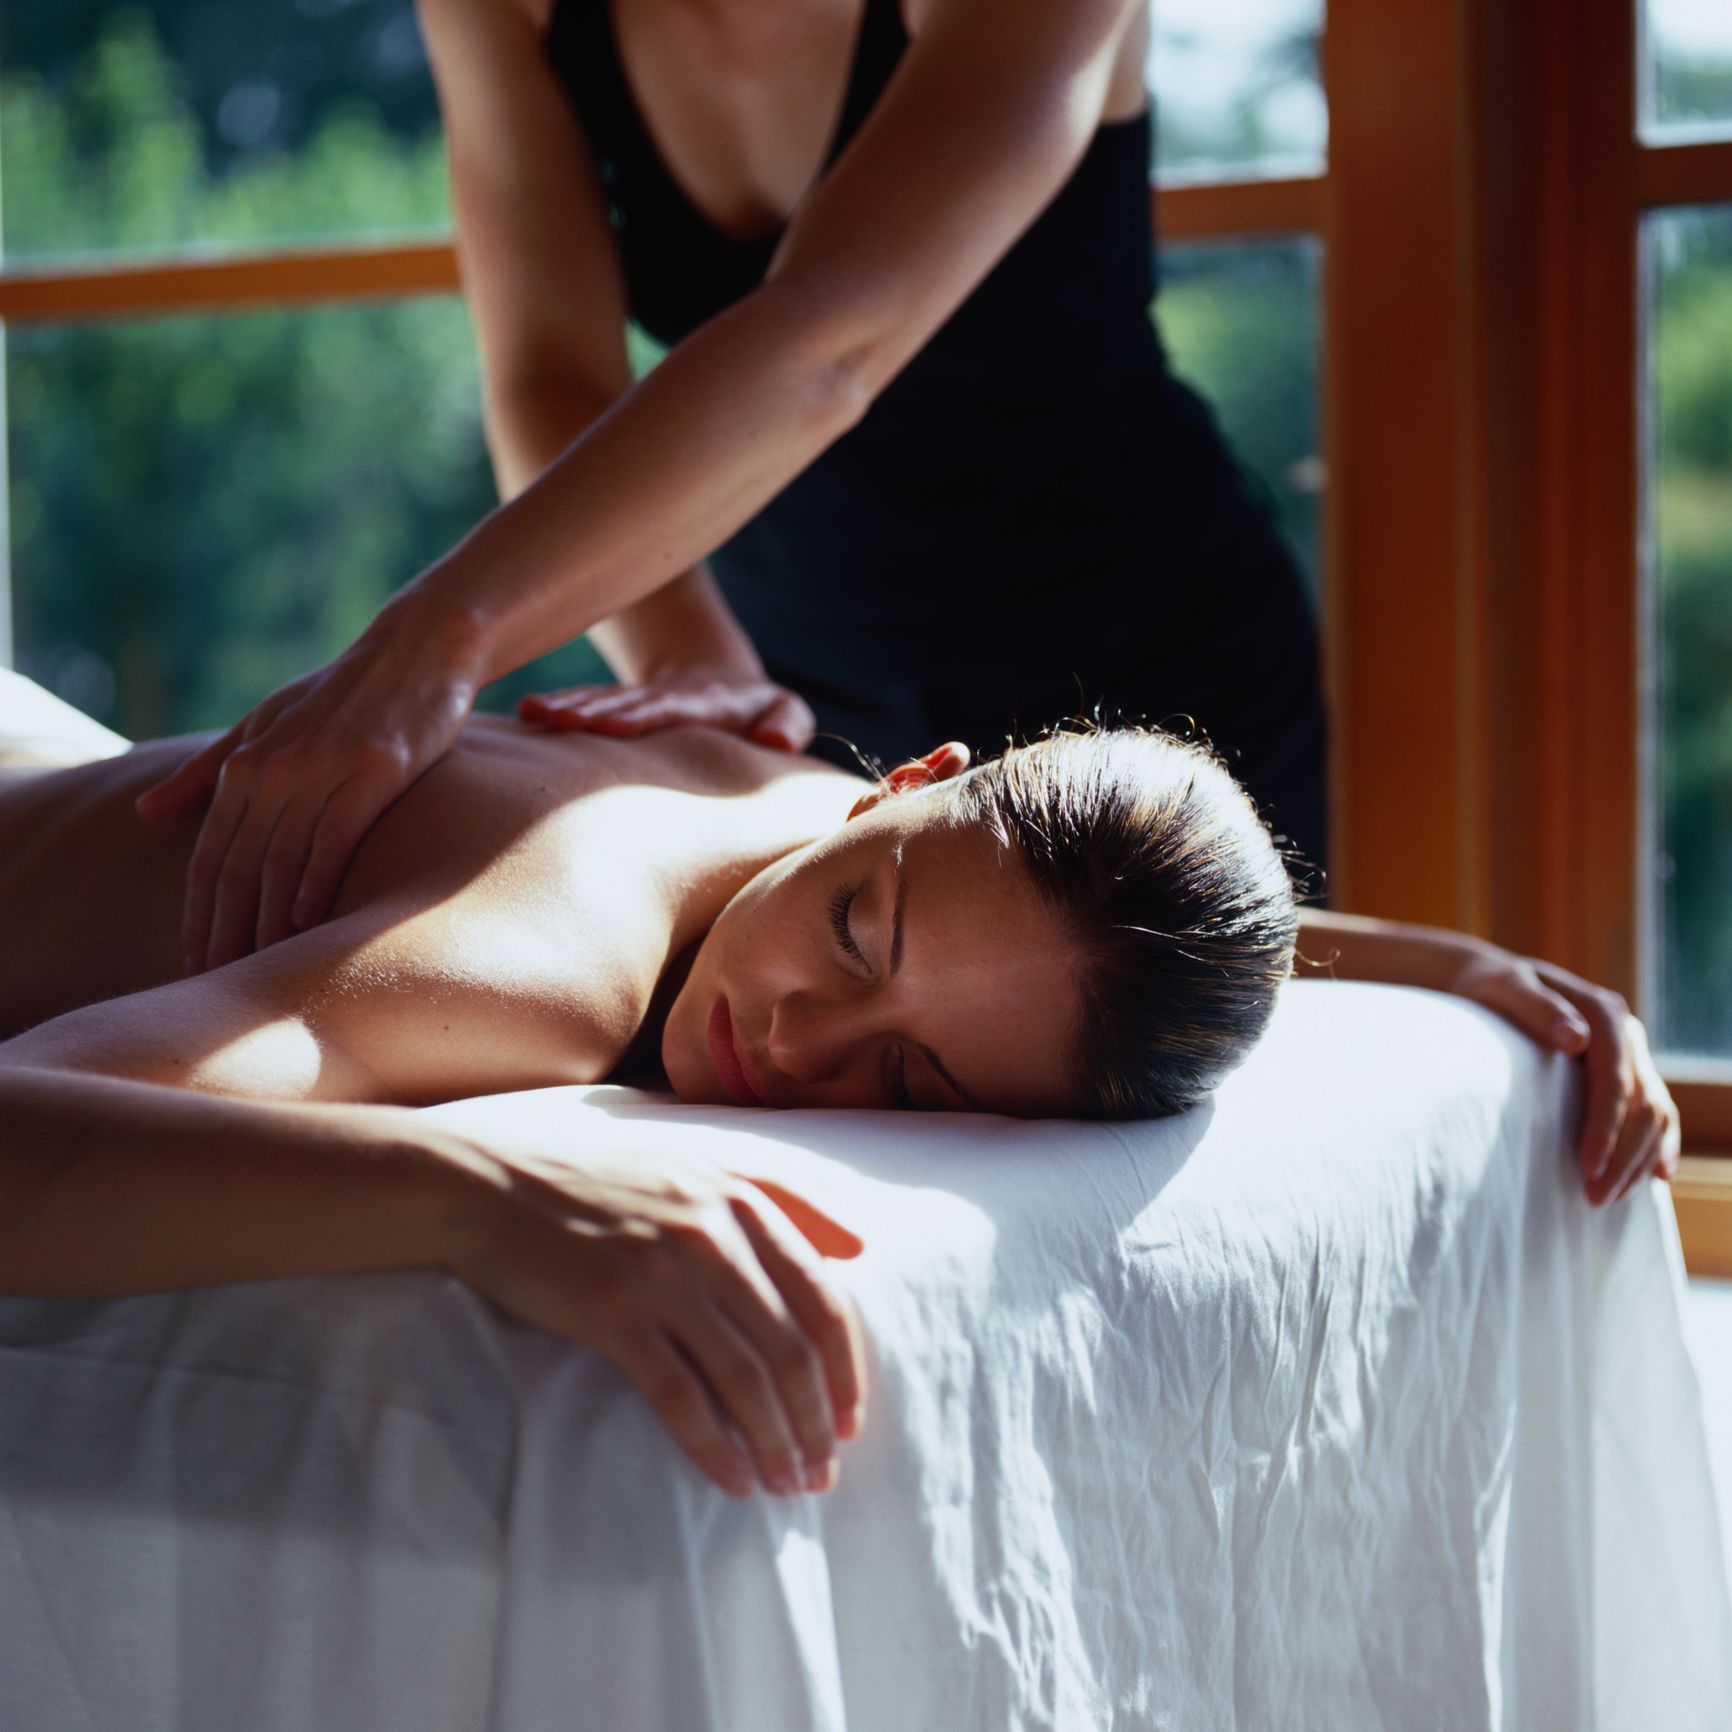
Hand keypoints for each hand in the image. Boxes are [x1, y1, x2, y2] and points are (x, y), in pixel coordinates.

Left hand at [136, 616, 483, 972]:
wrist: (418, 649)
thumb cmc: (342, 695)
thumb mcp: (266, 724)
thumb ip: (207, 772)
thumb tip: (144, 813)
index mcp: (244, 761)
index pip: (210, 854)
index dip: (198, 914)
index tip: (194, 965)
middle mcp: (276, 765)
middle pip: (239, 865)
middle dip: (225, 931)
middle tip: (218, 984)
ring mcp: (326, 766)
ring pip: (283, 859)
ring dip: (269, 921)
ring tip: (261, 969)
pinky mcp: (376, 768)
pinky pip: (335, 835)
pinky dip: (318, 880)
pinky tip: (309, 920)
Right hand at [446, 1141, 866, 1497]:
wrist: (492, 1186)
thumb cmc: (599, 1186)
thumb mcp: (697, 1171)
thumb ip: (779, 1201)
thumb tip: (858, 1247)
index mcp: (741, 1200)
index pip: (823, 1298)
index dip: (846, 1369)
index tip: (850, 1420)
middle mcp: (713, 1234)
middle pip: (792, 1348)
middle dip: (816, 1422)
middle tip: (821, 1473)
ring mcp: (663, 1273)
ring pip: (746, 1379)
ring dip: (775, 1444)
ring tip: (785, 1485)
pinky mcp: (613, 1312)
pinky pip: (680, 1396)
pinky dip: (714, 1446)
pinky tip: (731, 1480)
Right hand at [518, 669, 814, 752]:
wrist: (722, 684)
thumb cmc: (762, 713)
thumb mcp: (787, 713)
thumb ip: (787, 725)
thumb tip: (772, 743)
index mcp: (705, 700)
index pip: (671, 706)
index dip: (642, 714)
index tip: (611, 725)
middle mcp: (664, 696)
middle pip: (625, 702)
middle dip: (590, 710)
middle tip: (553, 720)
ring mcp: (635, 700)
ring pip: (598, 702)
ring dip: (565, 708)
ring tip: (530, 714)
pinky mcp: (615, 709)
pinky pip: (584, 706)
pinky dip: (556, 708)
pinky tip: (524, 713)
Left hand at [1443, 947, 1680, 1206]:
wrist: (1492, 981)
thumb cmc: (1490, 988)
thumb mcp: (1503, 989)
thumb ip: (1537, 1009)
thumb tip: (1576, 1038)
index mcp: (1601, 1011)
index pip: (1616, 1076)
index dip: (1607, 1124)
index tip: (1588, 1166)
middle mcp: (1626, 1032)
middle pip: (1644, 1101)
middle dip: (1624, 1153)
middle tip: (1595, 1197)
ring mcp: (1630, 1053)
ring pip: (1656, 1112)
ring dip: (1638, 1158)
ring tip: (1607, 1196)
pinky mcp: (1626, 1071)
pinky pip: (1655, 1111)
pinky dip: (1657, 1144)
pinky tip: (1653, 1175)